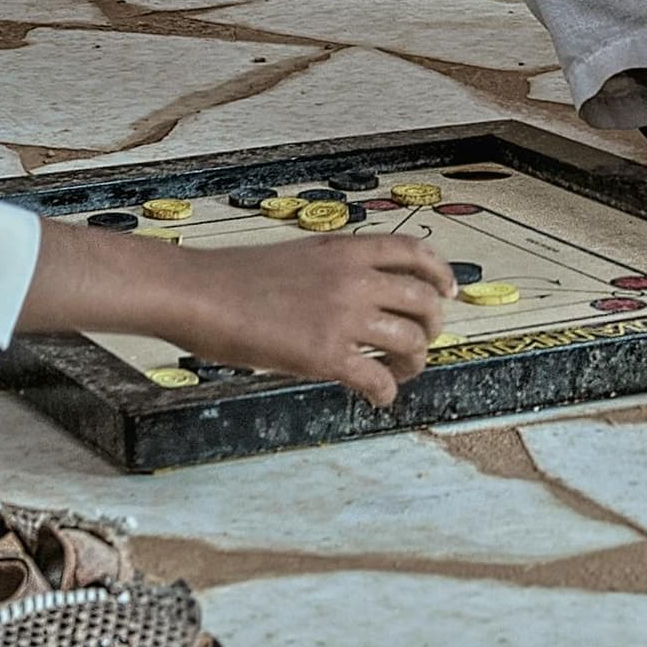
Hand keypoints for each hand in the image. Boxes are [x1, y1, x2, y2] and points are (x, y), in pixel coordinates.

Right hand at [166, 236, 459, 406]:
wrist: (198, 292)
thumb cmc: (233, 277)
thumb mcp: (297, 255)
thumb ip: (334, 269)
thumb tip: (358, 293)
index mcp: (345, 249)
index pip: (414, 252)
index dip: (440, 274)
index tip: (448, 292)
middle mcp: (352, 278)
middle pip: (423, 300)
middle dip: (432, 325)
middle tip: (423, 341)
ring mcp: (341, 315)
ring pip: (410, 341)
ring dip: (413, 362)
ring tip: (398, 372)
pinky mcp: (325, 354)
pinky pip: (377, 379)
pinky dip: (386, 393)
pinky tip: (377, 397)